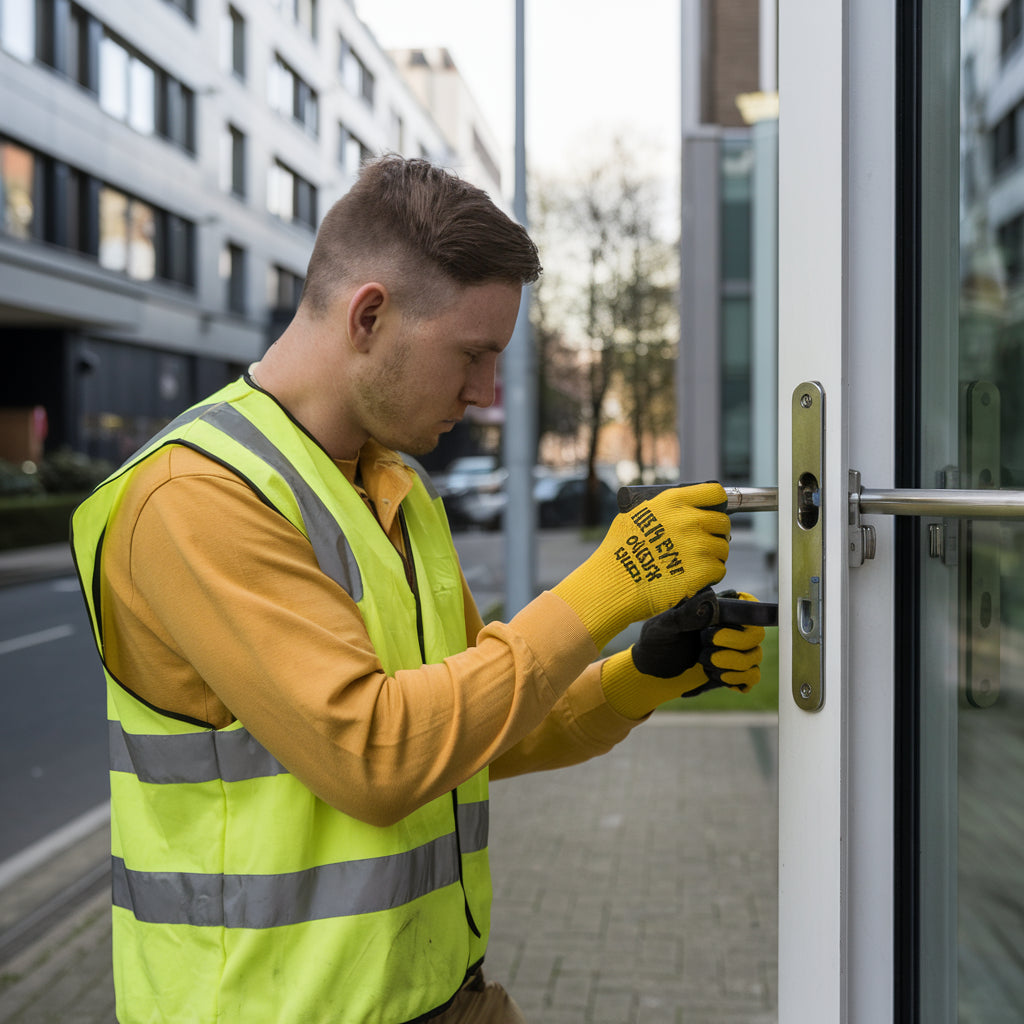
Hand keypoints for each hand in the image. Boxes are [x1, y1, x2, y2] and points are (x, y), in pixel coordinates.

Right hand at [552, 482, 729, 649]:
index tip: (714, 511)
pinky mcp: (702, 571)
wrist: (614, 583)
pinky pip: (719, 569)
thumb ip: (661, 510)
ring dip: (712, 555)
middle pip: (722, 522)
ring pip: (722, 548)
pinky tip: (692, 576)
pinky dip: (709, 575)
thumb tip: (680, 509)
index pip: (714, 493)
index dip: (717, 503)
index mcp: (673, 503)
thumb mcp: (634, 516)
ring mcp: (698, 546)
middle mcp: (689, 520)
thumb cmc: (618, 552)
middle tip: (700, 543)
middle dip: (714, 532)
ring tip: (692, 563)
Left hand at [600, 591, 765, 717]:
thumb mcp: (663, 625)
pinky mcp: (734, 672)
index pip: (748, 604)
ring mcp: (735, 651)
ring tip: (704, 662)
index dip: (749, 609)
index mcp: (718, 609)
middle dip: (734, 641)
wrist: (653, 666)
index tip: (729, 616)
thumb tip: (708, 601)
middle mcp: (732, 628)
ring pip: (754, 656)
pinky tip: (714, 675)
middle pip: (756, 633)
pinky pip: (752, 676)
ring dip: (730, 662)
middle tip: (706, 642)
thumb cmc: (657, 638)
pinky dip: (735, 678)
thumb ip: (684, 614)